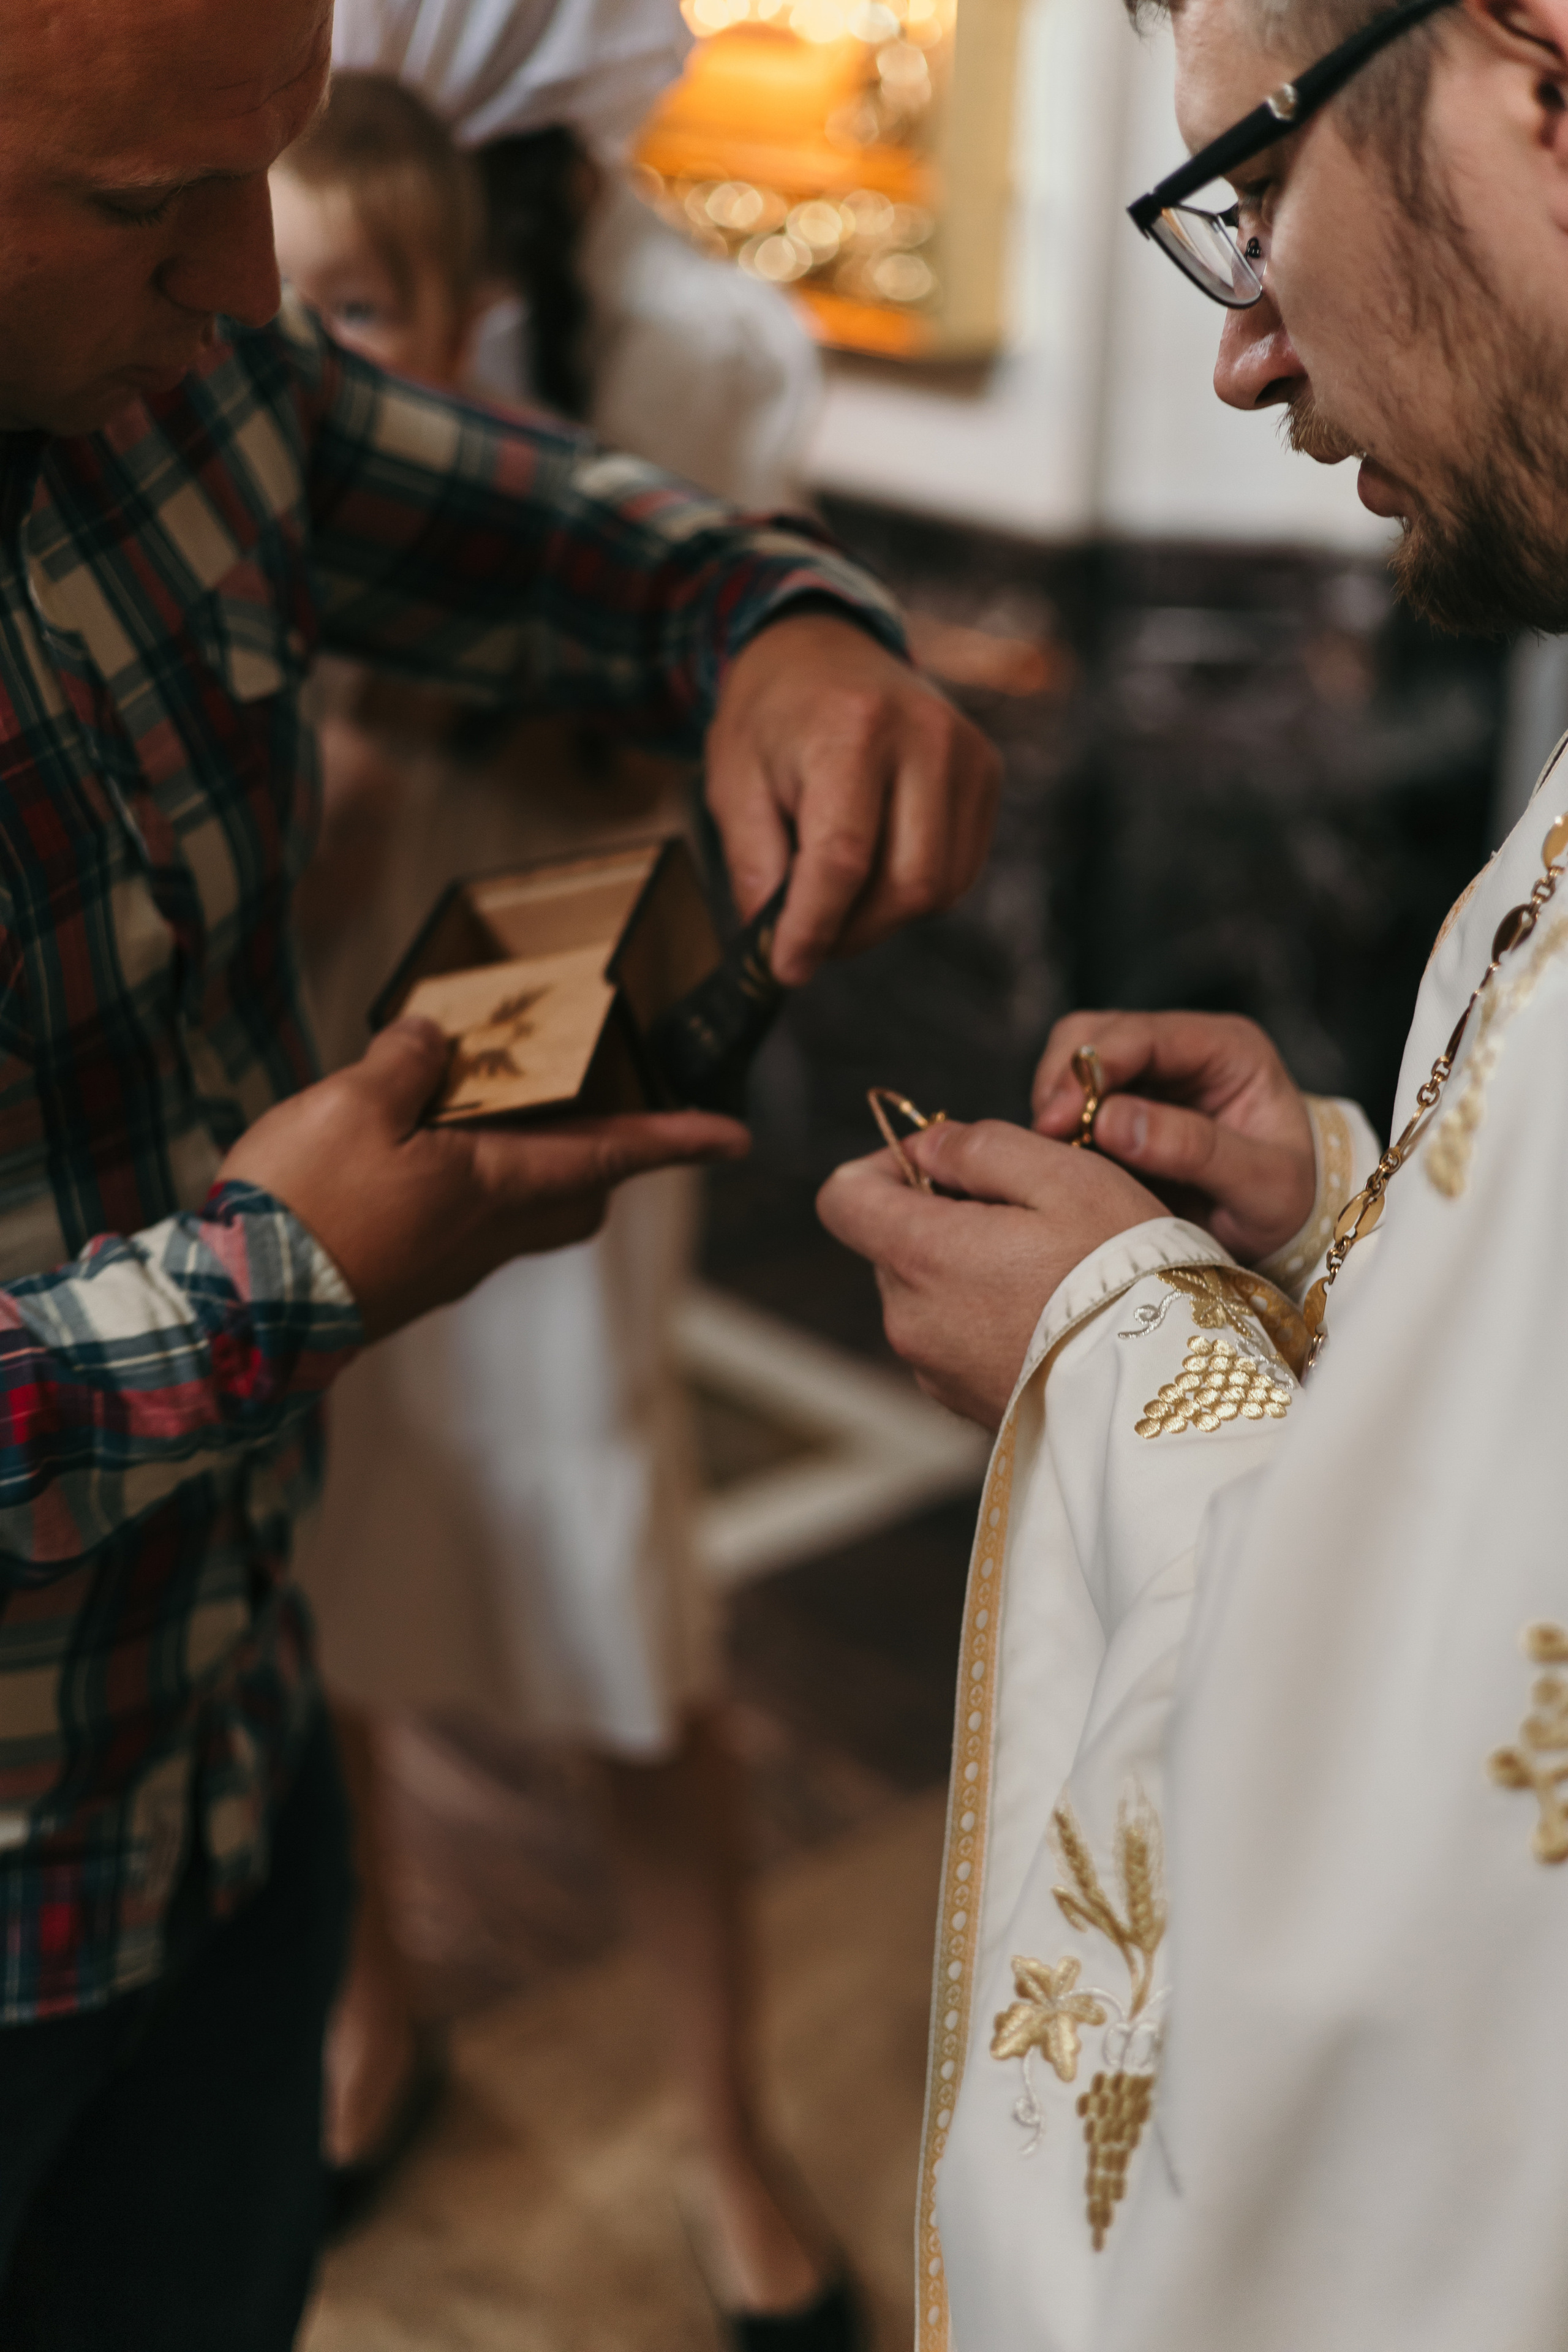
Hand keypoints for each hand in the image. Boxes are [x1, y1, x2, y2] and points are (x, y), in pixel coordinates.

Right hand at [221, 1018, 748, 1341]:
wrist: (235, 1315)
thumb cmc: (303, 1210)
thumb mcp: (353, 1106)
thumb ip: (405, 1063)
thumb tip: (434, 1036)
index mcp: (495, 1187)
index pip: (612, 1154)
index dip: (676, 1140)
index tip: (735, 1136)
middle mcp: (487, 1237)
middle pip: (577, 1196)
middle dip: (604, 1156)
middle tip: (599, 1109)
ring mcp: (448, 1269)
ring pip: (521, 1218)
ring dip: (527, 1169)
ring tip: (487, 1115)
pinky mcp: (405, 1285)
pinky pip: (464, 1232)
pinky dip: (467, 1191)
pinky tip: (415, 1158)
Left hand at [706, 612, 1000, 987]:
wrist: (822, 648)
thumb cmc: (772, 716)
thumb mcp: (733, 783)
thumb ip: (754, 865)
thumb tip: (779, 947)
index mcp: (851, 730)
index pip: (844, 859)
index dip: (814, 927)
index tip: (787, 967)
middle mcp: (924, 737)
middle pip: (909, 884)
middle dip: (855, 931)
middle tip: (811, 935)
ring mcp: (967, 753)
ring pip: (942, 887)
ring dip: (886, 917)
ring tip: (838, 898)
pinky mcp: (986, 771)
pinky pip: (961, 868)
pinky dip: (916, 891)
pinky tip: (876, 868)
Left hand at [816, 1118, 1162, 1428]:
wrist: (1165, 1392)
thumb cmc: (1124, 1277)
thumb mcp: (1064, 1175)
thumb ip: (980, 1147)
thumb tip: (928, 1147)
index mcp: (920, 1254)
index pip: (843, 1197)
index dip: (884, 1164)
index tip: (942, 1163)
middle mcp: (908, 1317)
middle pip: (891, 1244)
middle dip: (942, 1216)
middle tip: (1024, 1214)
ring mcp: (932, 1369)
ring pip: (926, 1292)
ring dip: (968, 1269)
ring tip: (1047, 1269)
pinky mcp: (963, 1403)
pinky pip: (955, 1340)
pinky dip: (986, 1318)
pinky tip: (1049, 1315)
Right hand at [1031, 1011, 1314, 1264]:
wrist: (1292, 1226)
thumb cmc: (1289, 1203)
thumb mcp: (1262, 1185)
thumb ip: (1194, 1149)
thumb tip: (1113, 1121)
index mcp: (1228, 1049)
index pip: (1143, 1034)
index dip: (1092, 1069)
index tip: (1058, 1119)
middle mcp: (1184, 1047)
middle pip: (1094, 1034)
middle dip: (1063, 1083)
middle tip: (1050, 1141)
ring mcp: (1151, 1072)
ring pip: (1072, 1060)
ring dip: (1057, 1103)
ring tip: (1062, 1155)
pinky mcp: (1124, 1103)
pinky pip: (1073, 1098)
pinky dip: (1061, 1126)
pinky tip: (1071, 1161)